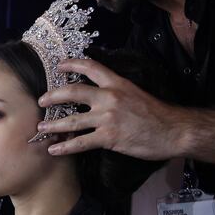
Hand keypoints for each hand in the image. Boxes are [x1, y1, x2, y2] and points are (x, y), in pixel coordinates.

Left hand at [36, 58, 186, 159]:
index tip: (59, 66)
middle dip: (53, 95)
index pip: (90, 67)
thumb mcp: (136, 93)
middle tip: (41, 100)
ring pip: (72, 120)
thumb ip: (117, 91)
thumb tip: (100, 93)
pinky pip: (81, 142)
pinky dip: (65, 147)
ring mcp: (107, 117)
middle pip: (73, 92)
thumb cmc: (157, 114)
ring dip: (54, 124)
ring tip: (41, 127)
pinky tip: (54, 150)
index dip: (72, 64)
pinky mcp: (109, 137)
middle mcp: (109, 97)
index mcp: (117, 83)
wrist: (173, 131)